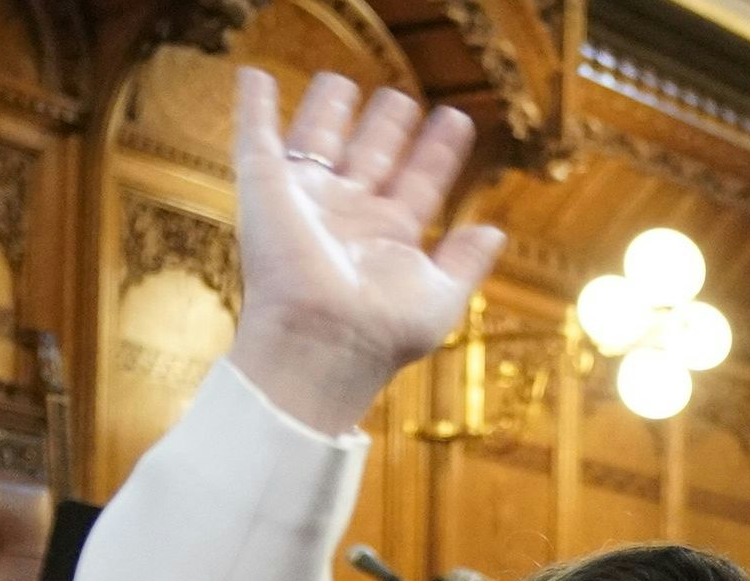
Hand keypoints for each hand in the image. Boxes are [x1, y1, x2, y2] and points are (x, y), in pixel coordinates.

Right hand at [223, 69, 502, 437]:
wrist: (322, 338)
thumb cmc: (382, 332)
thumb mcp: (441, 297)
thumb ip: (466, 261)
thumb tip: (496, 231)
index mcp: (389, 237)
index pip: (420, 182)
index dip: (438, 152)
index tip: (457, 120)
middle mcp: (349, 214)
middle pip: (370, 156)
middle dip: (386, 127)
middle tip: (401, 97)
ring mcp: (307, 198)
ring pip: (318, 139)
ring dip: (328, 109)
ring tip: (340, 79)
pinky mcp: (264, 185)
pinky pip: (255, 134)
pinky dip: (253, 103)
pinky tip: (254, 74)